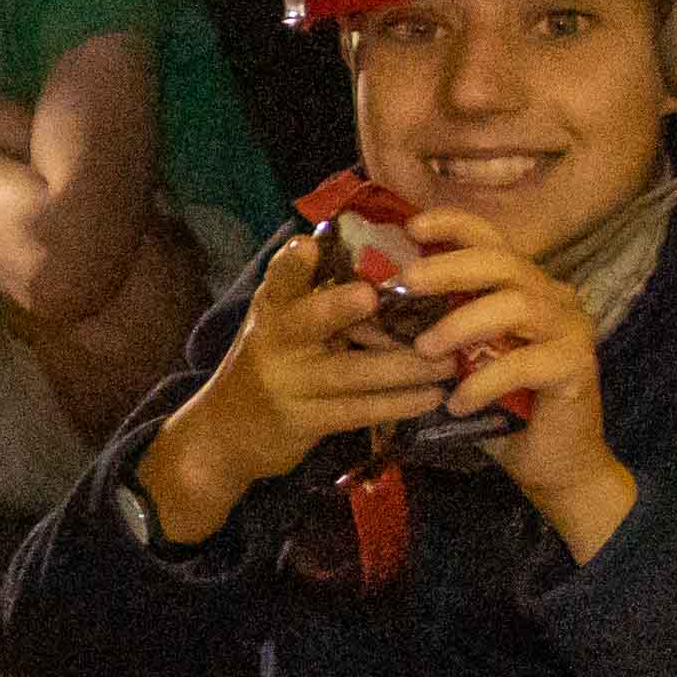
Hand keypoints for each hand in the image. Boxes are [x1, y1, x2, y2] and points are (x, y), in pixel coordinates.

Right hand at [133, 223, 453, 542]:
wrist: (228, 431)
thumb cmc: (273, 362)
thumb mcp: (282, 323)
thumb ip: (318, 296)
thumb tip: (390, 264)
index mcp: (273, 307)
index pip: (280, 279)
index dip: (291, 263)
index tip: (307, 245)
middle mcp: (275, 340)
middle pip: (307, 321)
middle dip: (336, 307)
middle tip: (370, 296)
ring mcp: (289, 384)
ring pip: (349, 373)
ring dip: (402, 367)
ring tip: (448, 360)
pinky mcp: (305, 421)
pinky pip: (357, 411)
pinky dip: (397, 404)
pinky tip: (431, 398)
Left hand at [381, 212, 634, 554]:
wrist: (550, 464)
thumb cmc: (496, 408)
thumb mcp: (451, 366)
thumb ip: (417, 336)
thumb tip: (359, 318)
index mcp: (523, 286)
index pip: (491, 240)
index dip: (454, 226)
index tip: (411, 227)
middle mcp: (553, 296)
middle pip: (503, 263)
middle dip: (450, 268)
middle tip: (406, 282)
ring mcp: (570, 328)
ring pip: (518, 306)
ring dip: (464, 323)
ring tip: (425, 349)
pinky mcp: (576, 366)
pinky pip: (525, 363)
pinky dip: (484, 380)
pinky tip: (455, 402)